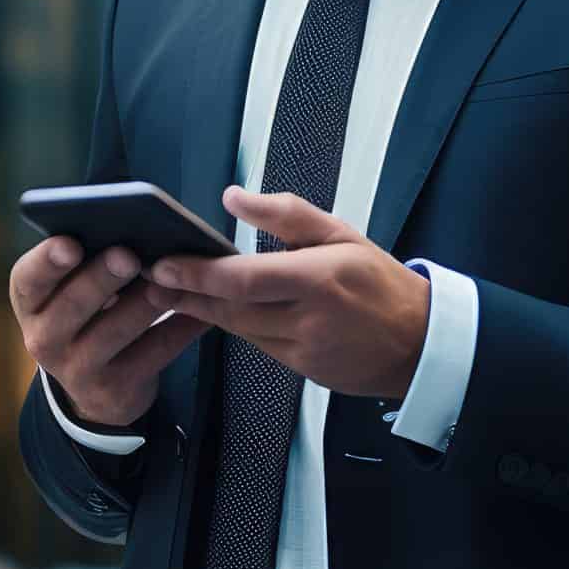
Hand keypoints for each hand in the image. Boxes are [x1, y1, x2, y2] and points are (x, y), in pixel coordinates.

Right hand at [10, 234, 209, 427]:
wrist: (94, 391)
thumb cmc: (85, 317)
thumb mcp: (70, 293)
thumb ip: (88, 264)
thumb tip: (133, 227)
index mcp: (30, 301)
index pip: (28, 278)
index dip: (48, 261)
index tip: (71, 244)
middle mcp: (44, 337)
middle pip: (72, 305)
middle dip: (102, 277)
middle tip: (128, 255)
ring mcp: (77, 368)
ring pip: (116, 330)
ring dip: (149, 302)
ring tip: (175, 280)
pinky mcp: (115, 389)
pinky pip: (154, 353)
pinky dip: (181, 329)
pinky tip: (203, 311)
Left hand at [145, 186, 431, 398]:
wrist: (420, 344)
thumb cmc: (381, 281)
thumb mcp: (342, 233)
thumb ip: (286, 214)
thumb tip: (233, 197)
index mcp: (321, 279)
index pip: (245, 280)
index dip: (199, 274)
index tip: (164, 264)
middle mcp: (309, 319)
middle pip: (231, 310)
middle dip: (186, 294)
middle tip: (149, 278)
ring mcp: (304, 350)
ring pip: (239, 330)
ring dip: (202, 311)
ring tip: (168, 291)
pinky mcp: (302, 370)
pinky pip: (258, 345)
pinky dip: (234, 326)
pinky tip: (212, 310)